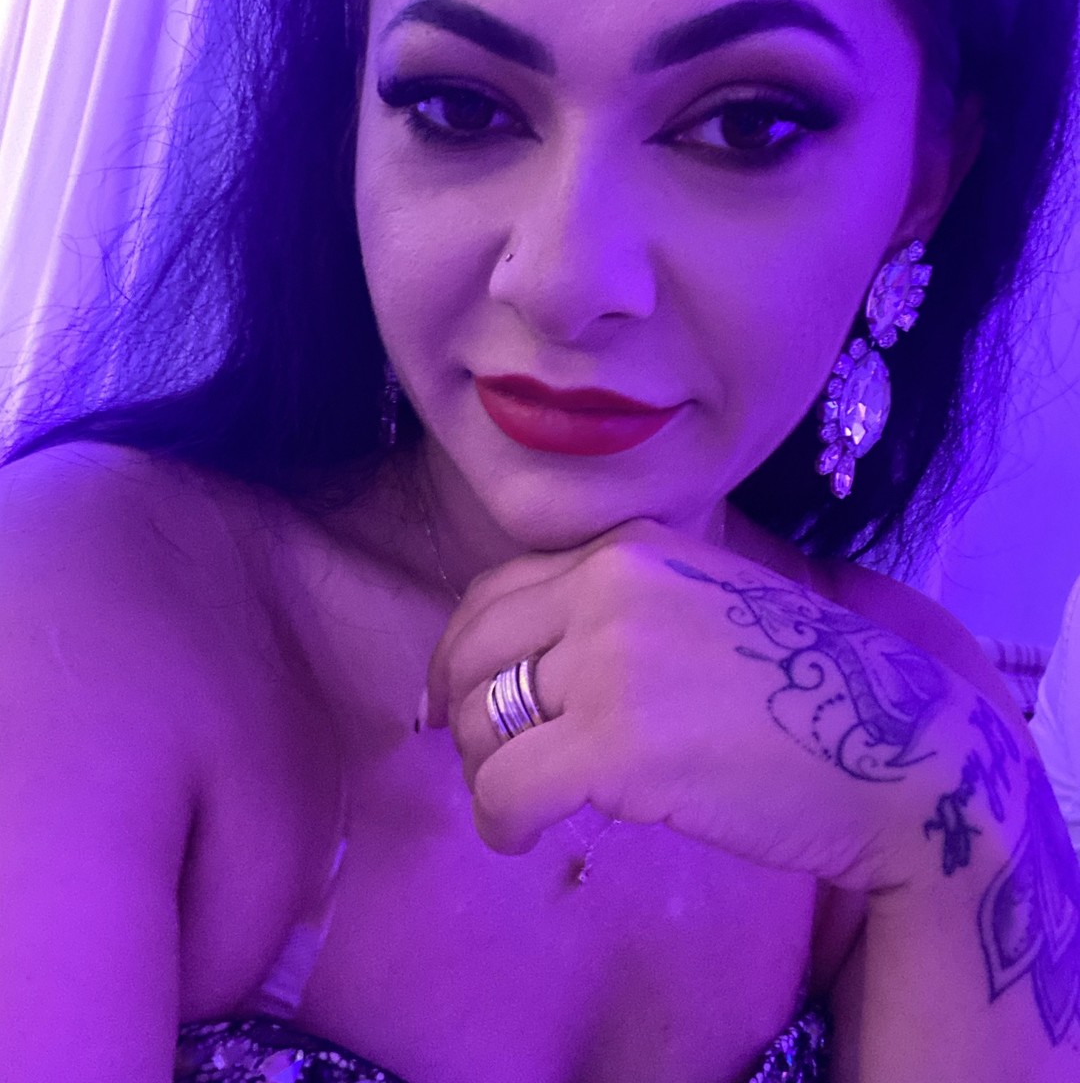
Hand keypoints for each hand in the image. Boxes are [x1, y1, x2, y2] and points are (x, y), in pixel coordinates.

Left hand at [425, 517, 979, 892]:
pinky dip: (499, 823)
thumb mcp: (702, 603)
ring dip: (485, 774)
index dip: (462, 654)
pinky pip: (506, 788)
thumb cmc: (807, 687)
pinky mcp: (618, 743)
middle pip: (473, 652)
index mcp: (629, 546)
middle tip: (481, 761)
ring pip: (481, 722)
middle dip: (458, 714)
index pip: (495, 593)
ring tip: (520, 806)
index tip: (456, 700)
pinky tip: (523, 840)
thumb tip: (519, 664)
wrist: (897, 748)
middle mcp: (610, 584)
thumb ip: (617, 610)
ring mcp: (613, 660)